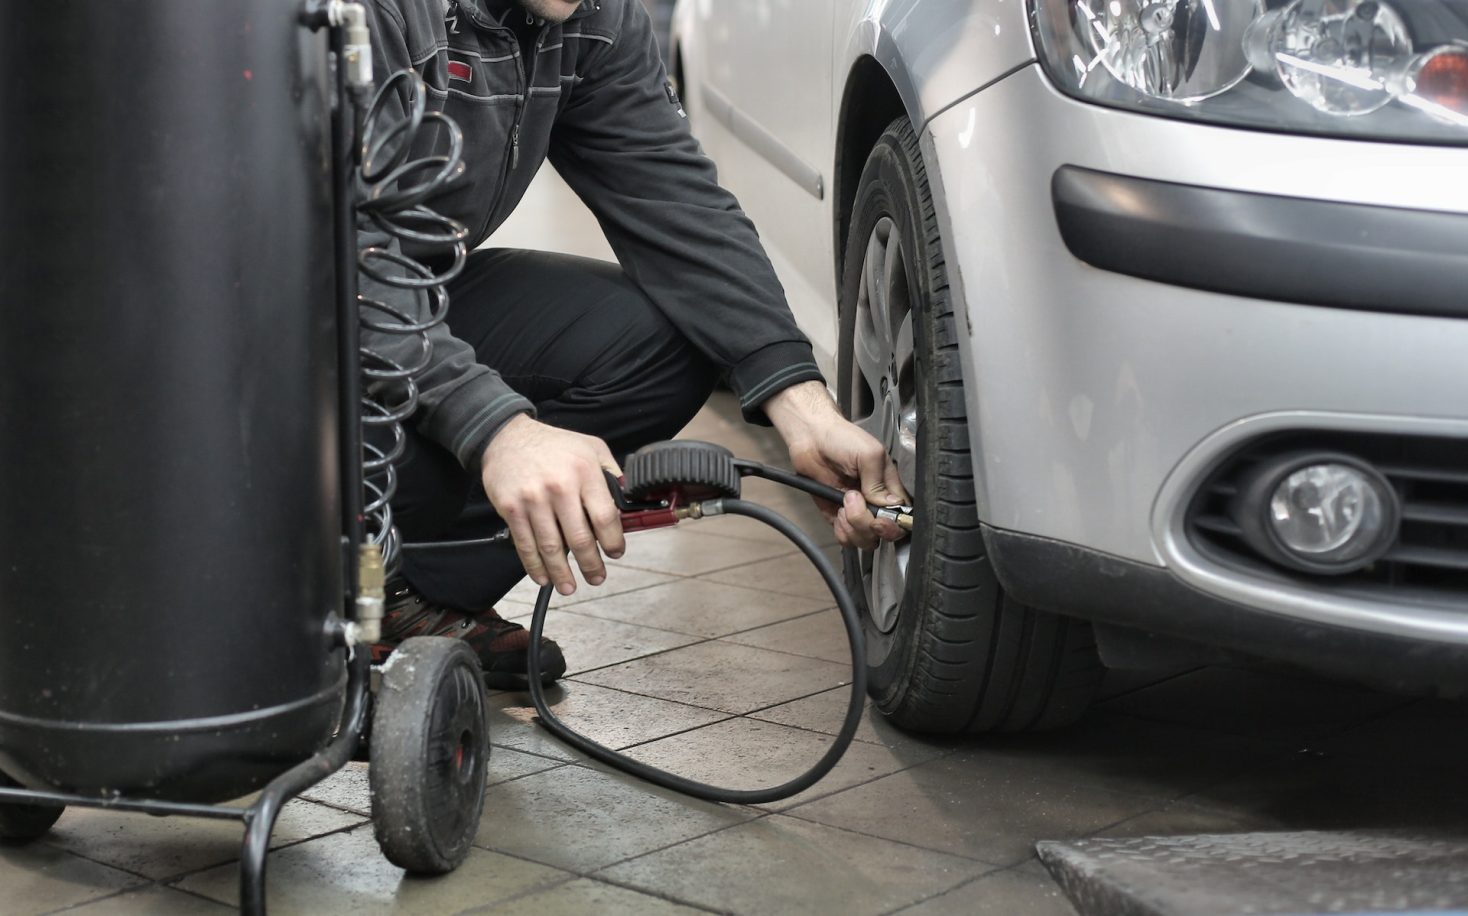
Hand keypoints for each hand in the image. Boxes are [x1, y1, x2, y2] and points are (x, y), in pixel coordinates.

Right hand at [480, 414, 624, 594]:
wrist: (506, 436)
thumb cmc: (553, 445)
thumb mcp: (592, 447)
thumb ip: (611, 473)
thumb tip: (627, 501)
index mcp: (584, 472)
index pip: (605, 517)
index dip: (613, 541)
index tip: (615, 552)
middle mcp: (560, 486)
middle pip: (580, 538)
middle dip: (591, 565)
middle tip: (597, 578)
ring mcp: (533, 499)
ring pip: (552, 547)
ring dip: (562, 573)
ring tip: (570, 587)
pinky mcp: (511, 508)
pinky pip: (525, 544)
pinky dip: (534, 566)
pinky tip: (543, 577)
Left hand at [763, 381, 908, 549]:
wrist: (811, 438)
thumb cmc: (841, 438)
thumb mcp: (869, 454)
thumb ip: (879, 482)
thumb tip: (888, 505)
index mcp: (889, 487)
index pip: (902, 517)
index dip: (893, 524)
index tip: (880, 518)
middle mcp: (875, 502)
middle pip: (883, 533)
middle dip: (868, 524)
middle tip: (854, 500)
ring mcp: (857, 511)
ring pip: (865, 540)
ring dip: (853, 526)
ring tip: (844, 501)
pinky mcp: (837, 516)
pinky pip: (845, 538)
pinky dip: (841, 530)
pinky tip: (837, 511)